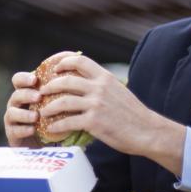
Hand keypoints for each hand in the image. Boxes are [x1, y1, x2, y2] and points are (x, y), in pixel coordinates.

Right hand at [3, 51, 79, 147]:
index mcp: (25, 92)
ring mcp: (12, 119)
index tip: (35, 80)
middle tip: (39, 97)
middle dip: (26, 95)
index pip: (18, 80)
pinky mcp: (12, 134)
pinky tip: (32, 130)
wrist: (45, 143)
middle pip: (16, 94)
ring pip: (12, 112)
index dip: (24, 78)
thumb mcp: (57, 103)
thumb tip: (76, 75)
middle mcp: (17, 103)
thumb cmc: (52, 118)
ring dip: (24, 114)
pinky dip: (23, 129)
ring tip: (36, 116)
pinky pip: (14, 130)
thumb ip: (61, 91)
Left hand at [39, 54, 184, 174]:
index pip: (80, 60)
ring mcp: (96, 104)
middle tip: (42, 91)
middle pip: (66, 80)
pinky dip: (56, 124)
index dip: (64, 62)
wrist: (148, 131)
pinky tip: (52, 128)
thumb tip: (87, 85)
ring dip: (49, 107)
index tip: (55, 68)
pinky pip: (68, 121)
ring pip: (63, 101)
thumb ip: (103, 86)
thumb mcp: (119, 90)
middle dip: (50, 86)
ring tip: (42, 111)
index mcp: (105, 77)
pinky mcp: (93, 122)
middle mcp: (99, 87)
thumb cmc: (134, 114)